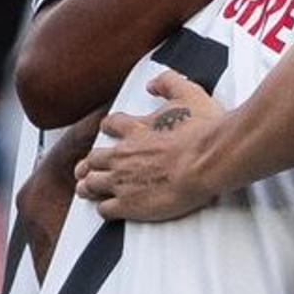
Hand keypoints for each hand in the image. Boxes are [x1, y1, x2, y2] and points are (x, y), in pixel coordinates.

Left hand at [78, 68, 230, 221]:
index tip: (109, 131)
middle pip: (95, 158)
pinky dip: (103, 209)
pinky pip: (106, 209)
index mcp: (136, 130)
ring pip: (93, 184)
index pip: (113, 126)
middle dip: (89, 163)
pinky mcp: (129, 204)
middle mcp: (123, 154)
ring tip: (85, 190)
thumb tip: (154, 82)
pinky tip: (106, 210)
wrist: (208, 160)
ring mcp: (123, 180)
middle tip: (86, 168)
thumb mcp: (188, 94)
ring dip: (88, 187)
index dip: (109, 129)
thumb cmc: (202, 131)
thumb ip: (169, 83)